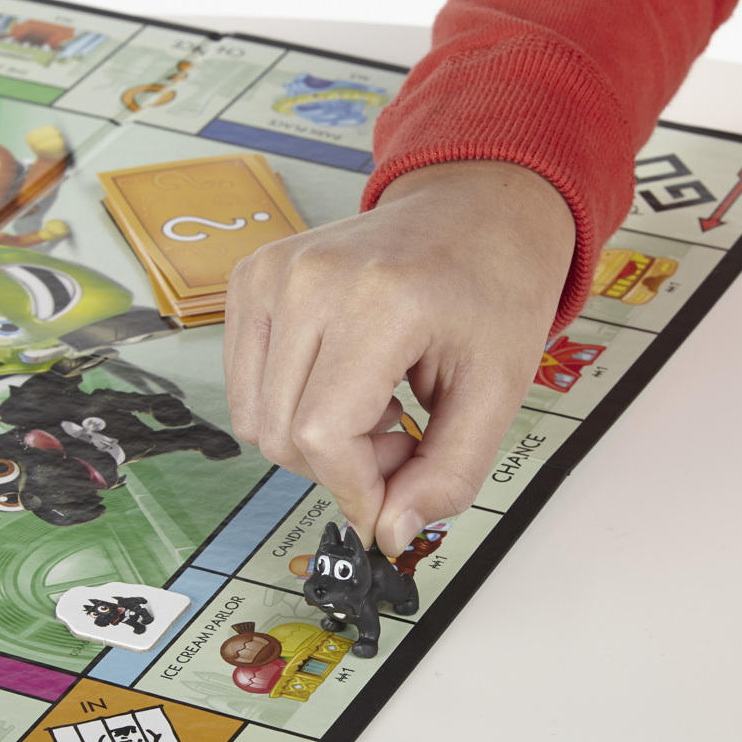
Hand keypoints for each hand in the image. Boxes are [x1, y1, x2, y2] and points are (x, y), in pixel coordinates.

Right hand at [224, 161, 573, 555]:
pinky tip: (346, 382)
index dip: (355, 488)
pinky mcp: (251, 276)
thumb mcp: (497, 391)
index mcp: (381, 299)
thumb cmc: (491, 290)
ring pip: (254, 418)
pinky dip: (290, 406)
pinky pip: (244, 384)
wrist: (475, 208)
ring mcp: (271, 272)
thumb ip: (448, 474)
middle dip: (343, 466)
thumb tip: (389, 533)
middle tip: (403, 437)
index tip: (392, 500)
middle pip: (282, 434)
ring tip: (376, 407)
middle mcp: (310, 278)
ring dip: (314, 440)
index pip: (323, 435)